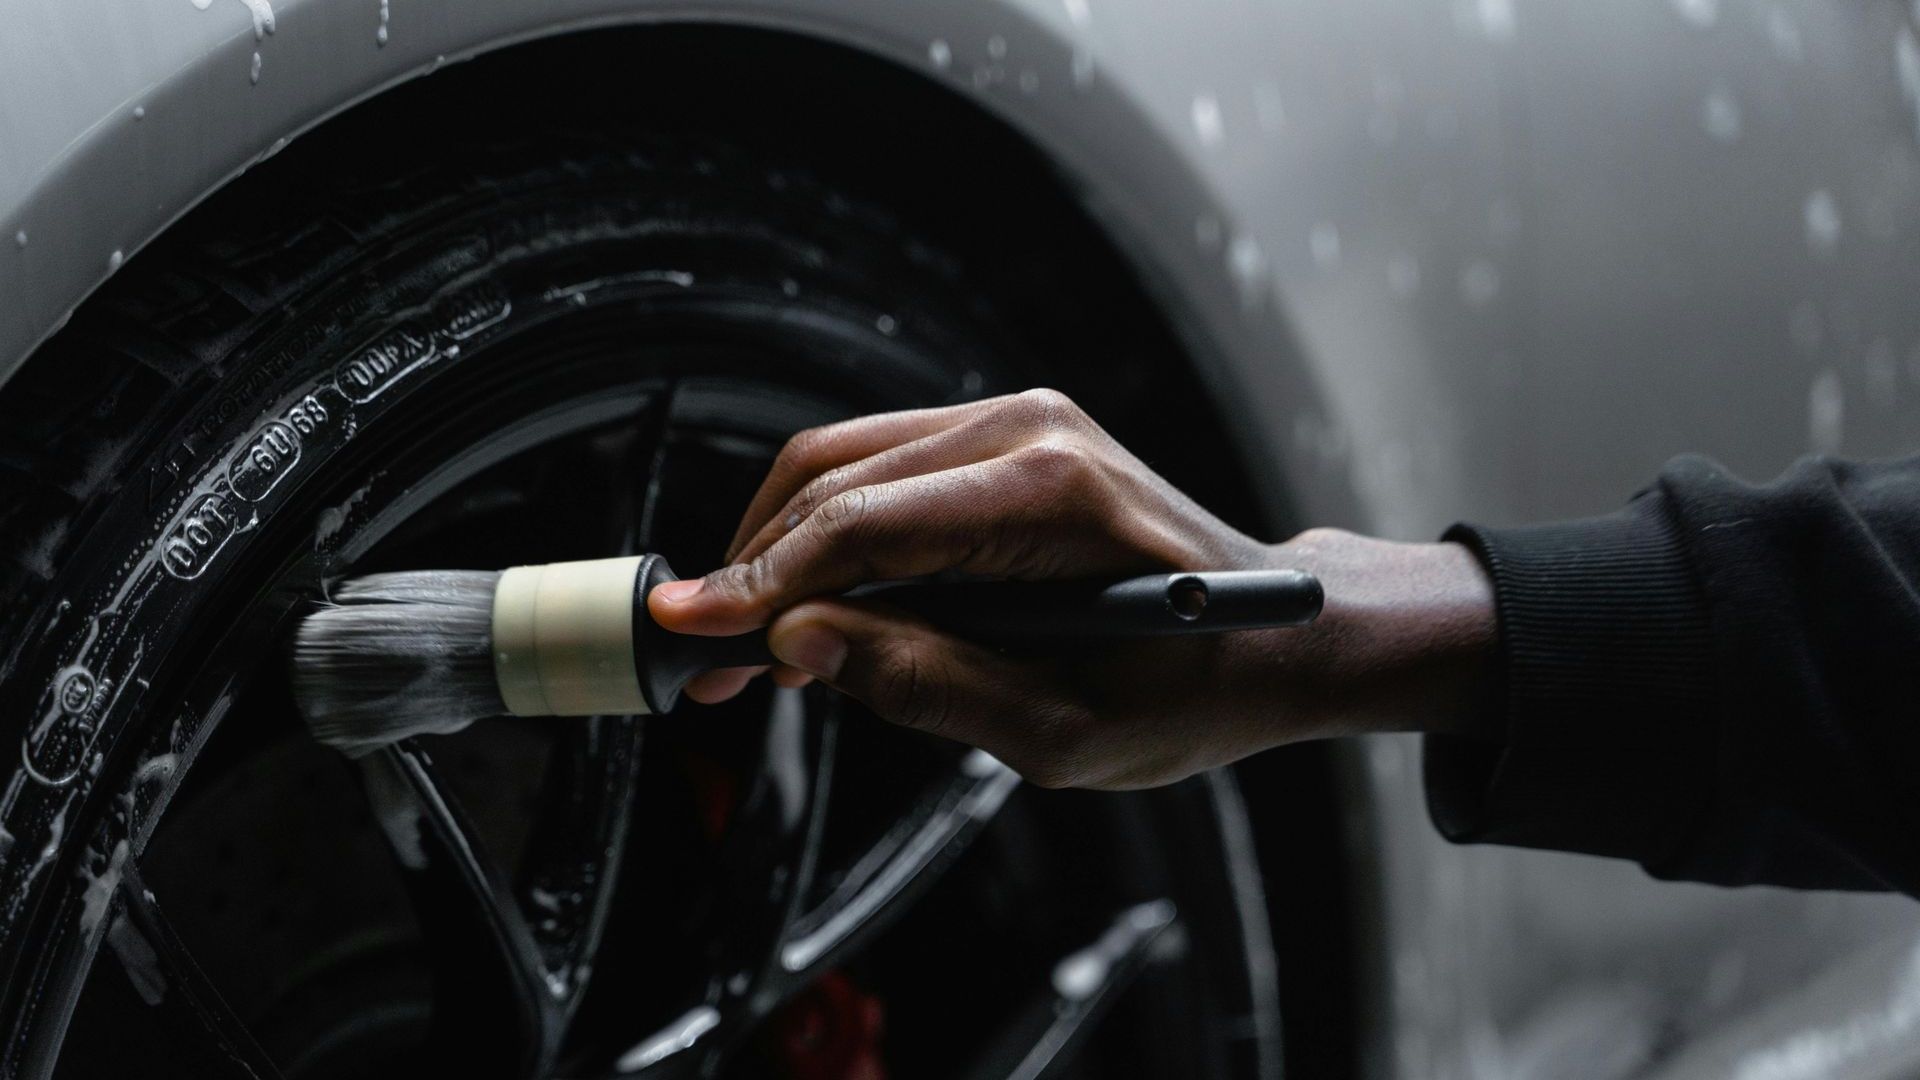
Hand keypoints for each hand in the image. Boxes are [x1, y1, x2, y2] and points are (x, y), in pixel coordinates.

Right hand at [648, 389, 1497, 788]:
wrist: (1280, 633)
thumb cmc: (1195, 687)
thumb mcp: (1067, 731)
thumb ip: (929, 686)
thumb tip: (801, 646)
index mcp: (1047, 493)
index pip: (859, 523)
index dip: (759, 581)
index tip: (688, 633)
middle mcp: (1027, 430)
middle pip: (831, 475)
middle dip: (751, 566)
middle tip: (702, 658)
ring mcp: (1018, 421)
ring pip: (842, 461)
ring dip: (777, 545)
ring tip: (742, 641)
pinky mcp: (1008, 438)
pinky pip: (882, 467)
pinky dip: (825, 529)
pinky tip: (808, 601)